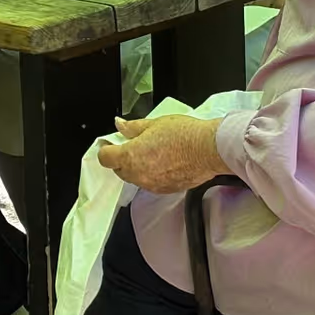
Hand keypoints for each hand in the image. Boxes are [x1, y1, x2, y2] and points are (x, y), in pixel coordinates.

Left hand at [96, 115, 228, 193]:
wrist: (208, 149)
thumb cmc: (183, 135)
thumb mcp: (153, 123)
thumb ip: (132, 127)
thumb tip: (119, 125)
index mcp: (130, 156)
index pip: (105, 158)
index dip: (107, 148)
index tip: (111, 142)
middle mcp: (138, 174)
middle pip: (119, 170)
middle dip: (122, 158)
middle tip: (134, 144)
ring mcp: (151, 185)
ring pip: (135, 178)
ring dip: (137, 167)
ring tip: (152, 152)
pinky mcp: (165, 190)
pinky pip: (151, 183)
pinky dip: (152, 175)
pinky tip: (163, 162)